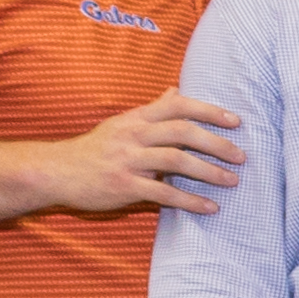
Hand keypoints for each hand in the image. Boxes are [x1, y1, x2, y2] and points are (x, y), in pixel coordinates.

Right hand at [37, 88, 241, 215]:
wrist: (56, 172)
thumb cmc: (96, 149)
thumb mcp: (122, 123)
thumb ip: (152, 109)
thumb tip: (175, 90)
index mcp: (136, 118)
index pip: (178, 106)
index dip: (209, 111)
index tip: (236, 121)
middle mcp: (133, 134)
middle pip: (182, 131)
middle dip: (217, 143)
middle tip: (242, 156)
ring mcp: (128, 160)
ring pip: (176, 160)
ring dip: (209, 172)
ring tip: (233, 181)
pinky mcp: (124, 186)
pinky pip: (163, 192)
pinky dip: (190, 200)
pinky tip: (210, 207)